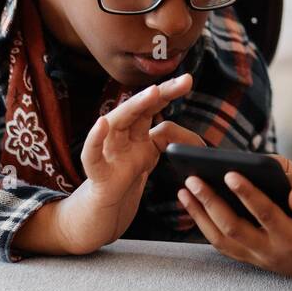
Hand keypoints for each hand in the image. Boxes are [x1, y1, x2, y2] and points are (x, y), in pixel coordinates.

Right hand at [52, 73, 204, 253]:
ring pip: (118, 122)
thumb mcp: (150, 156)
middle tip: (182, 81)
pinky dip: (95, 140)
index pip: (152, 106)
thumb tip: (199, 142)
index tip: (187, 80)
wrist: (103, 210)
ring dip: (134, 106)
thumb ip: (170, 143)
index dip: (168, 93)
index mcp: (134, 130)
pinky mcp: (98, 173)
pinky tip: (102, 124)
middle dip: (159, 93)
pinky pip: (92, 155)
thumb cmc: (125, 178)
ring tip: (153, 93)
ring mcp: (108, 152)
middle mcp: (120, 135)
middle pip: (138, 108)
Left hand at [177, 167, 291, 290]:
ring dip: (200, 216)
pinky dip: (206, 227)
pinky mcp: (255, 259)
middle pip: (232, 229)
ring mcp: (260, 259)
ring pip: (222, 241)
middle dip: (210, 203)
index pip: (265, 214)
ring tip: (184, 191)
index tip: (230, 173)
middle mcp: (271, 253)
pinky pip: (224, 246)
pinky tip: (196, 208)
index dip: (247, 193)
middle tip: (191, 179)